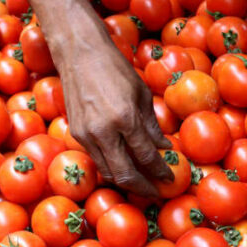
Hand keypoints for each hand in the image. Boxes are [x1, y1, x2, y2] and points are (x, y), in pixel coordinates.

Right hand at [21, 0, 172, 195]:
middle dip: (143, 188)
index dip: (160, 171)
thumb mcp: (142, 94)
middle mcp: (104, 131)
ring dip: (126, 182)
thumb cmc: (115, 68)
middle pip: (125, 174)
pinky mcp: (76, 134)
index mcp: (125, 118)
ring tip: (143, 185)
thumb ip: (152, 125)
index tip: (170, 178)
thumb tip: (164, 148)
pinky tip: (125, 169)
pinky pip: (97, 160)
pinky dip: (112, 169)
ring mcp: (87, 135)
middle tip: (157, 193)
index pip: (146, 156)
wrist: (79, 54)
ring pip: (108, 172)